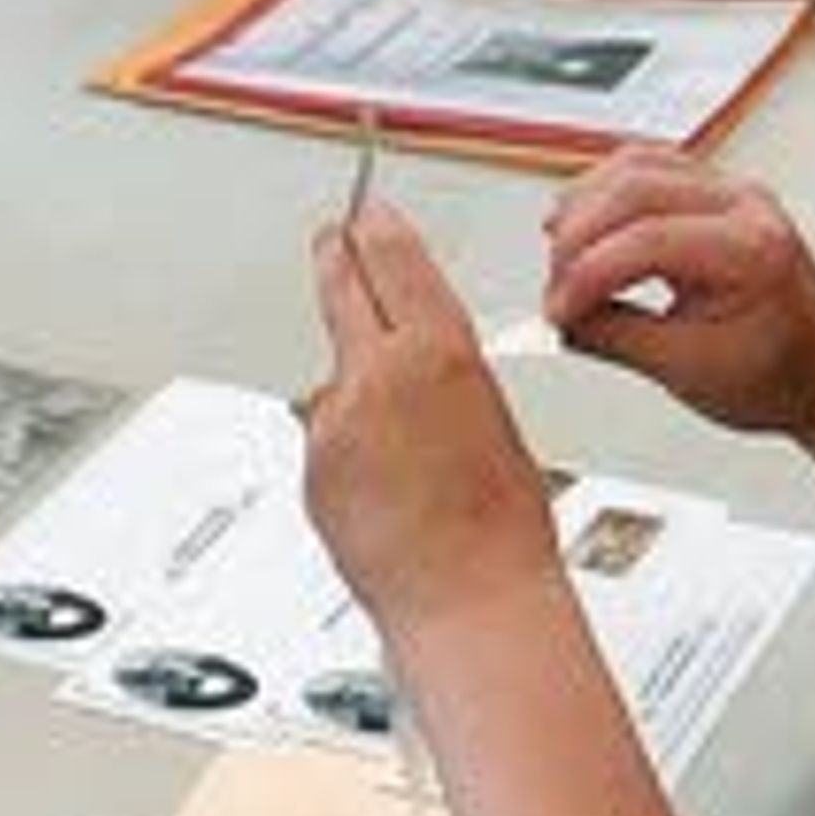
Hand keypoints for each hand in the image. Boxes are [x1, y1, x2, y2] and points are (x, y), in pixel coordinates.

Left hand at [299, 202, 560, 637]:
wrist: (468, 603)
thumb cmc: (502, 529)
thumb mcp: (496, 420)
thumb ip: (444, 376)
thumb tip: (419, 364)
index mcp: (438, 352)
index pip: (391, 257)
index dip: (375, 228)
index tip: (366, 212)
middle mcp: (376, 376)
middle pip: (340, 287)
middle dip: (335, 258)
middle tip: (331, 239)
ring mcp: (335, 422)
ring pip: (334, 379)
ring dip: (355, 392)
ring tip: (406, 456)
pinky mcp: (312, 468)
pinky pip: (327, 439)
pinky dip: (348, 452)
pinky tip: (387, 492)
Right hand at [538, 148, 814, 440]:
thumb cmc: (778, 374)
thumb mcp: (687, 372)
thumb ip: (614, 337)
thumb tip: (559, 317)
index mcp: (752, 249)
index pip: (648, 239)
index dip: (587, 274)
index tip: (558, 311)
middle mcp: (745, 204)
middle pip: (635, 188)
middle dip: (578, 239)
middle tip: (555, 291)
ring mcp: (730, 190)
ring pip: (636, 165)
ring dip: (585, 205)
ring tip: (559, 256)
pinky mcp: (712, 192)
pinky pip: (647, 167)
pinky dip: (604, 192)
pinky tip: (582, 223)